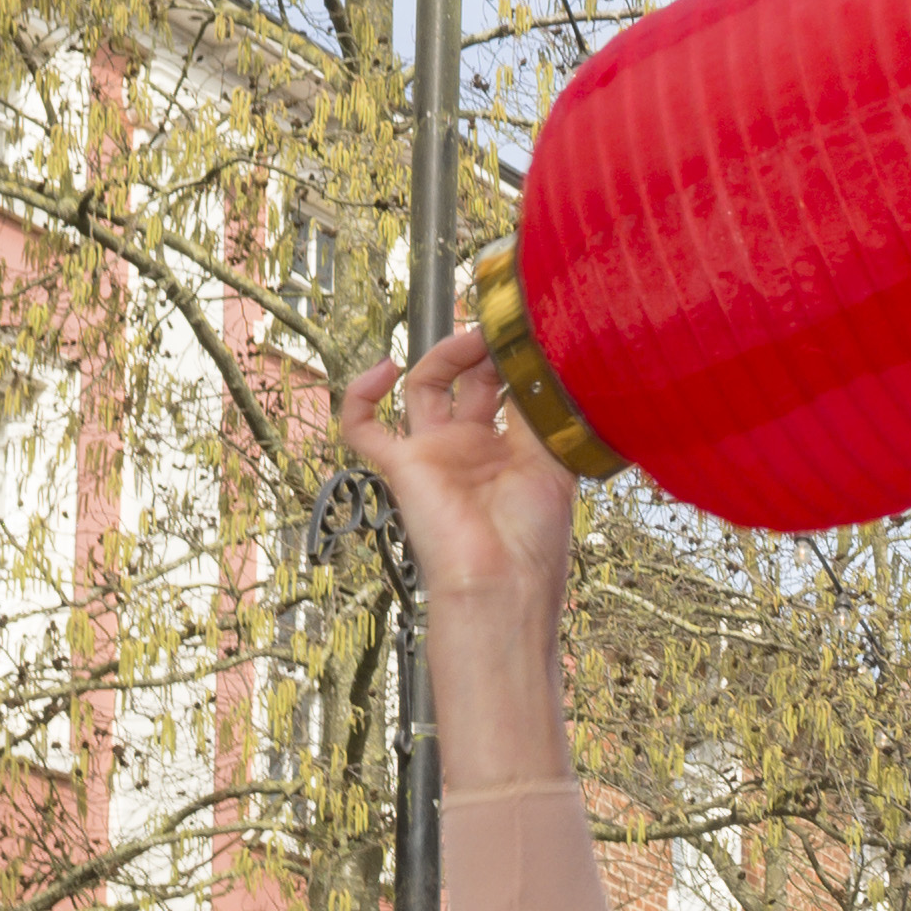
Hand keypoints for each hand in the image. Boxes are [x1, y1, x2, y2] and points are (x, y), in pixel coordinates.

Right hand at [335, 329, 577, 626]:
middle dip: (482, 350)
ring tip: (469, 340)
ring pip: (422, 388)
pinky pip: (361, 427)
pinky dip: (359, 395)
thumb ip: (539, 408)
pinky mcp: (399, 467)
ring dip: (443, 356)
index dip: (511, 359)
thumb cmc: (534, 536)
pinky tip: (382, 370)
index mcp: (510, 449)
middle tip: (500, 328)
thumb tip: (539, 358)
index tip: (525, 330)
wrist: (501, 582)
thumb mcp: (552, 460)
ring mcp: (433, 454)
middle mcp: (470, 447)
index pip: (505, 390)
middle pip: (466, 381)